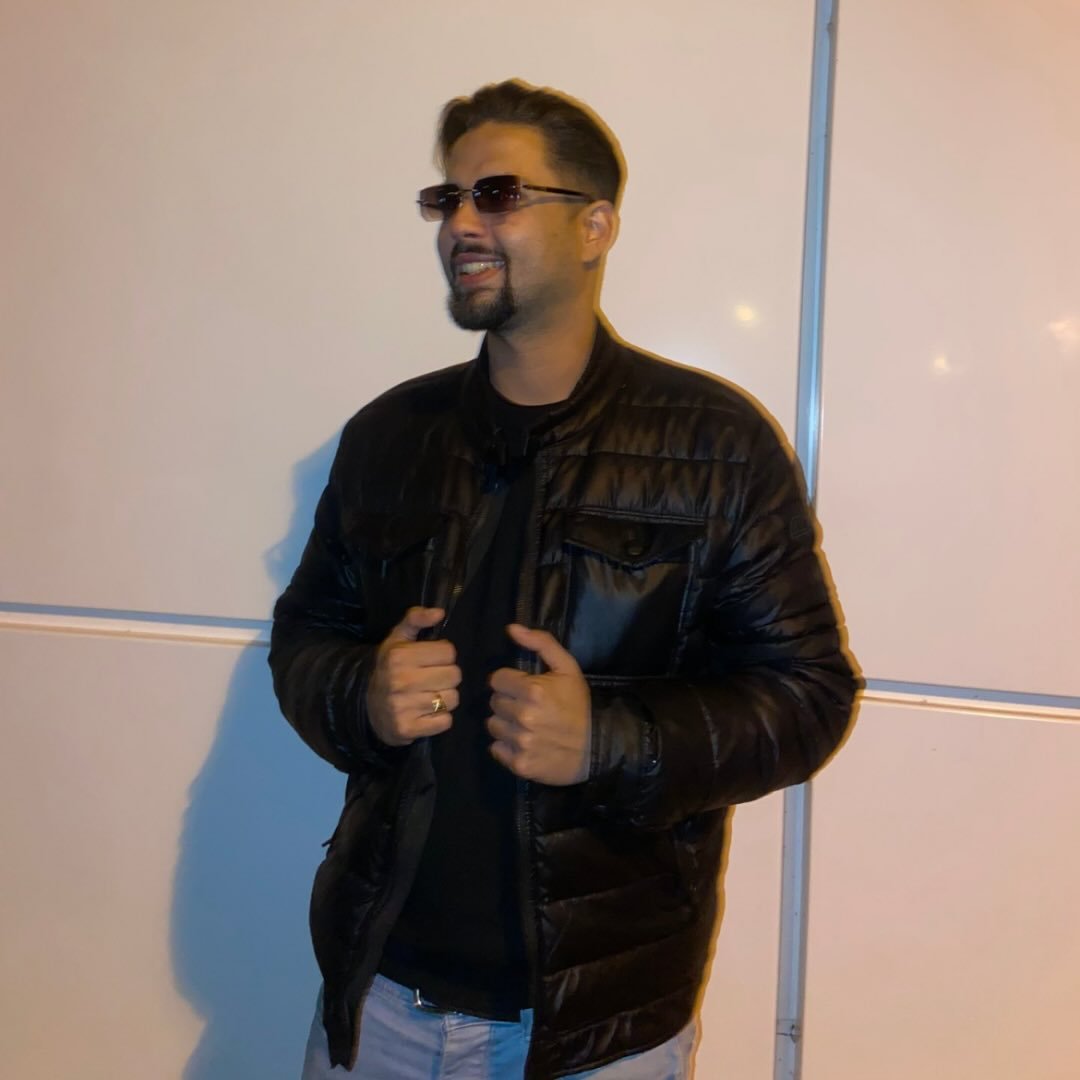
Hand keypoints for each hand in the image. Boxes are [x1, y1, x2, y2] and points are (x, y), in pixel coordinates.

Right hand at [366, 607, 460, 746]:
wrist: (366, 706)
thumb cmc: (389, 669)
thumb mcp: (397, 639)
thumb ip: (416, 619)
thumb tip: (440, 612)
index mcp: (399, 656)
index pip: (449, 652)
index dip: (444, 655)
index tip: (433, 660)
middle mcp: (400, 681)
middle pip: (454, 675)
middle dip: (447, 676)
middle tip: (434, 679)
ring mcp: (403, 707)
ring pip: (453, 699)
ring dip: (446, 698)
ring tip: (430, 695)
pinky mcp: (408, 729)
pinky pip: (445, 722)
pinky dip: (441, 718)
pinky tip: (428, 712)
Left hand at [487, 624, 590, 784]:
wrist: (597, 747)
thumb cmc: (580, 705)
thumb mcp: (568, 668)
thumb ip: (540, 643)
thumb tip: (511, 628)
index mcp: (532, 690)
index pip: (496, 680)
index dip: (510, 682)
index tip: (523, 688)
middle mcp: (523, 716)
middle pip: (494, 702)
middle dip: (508, 702)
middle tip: (527, 707)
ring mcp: (520, 742)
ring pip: (493, 725)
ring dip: (506, 724)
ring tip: (525, 725)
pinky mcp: (519, 764)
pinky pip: (496, 749)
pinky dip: (506, 746)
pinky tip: (524, 742)